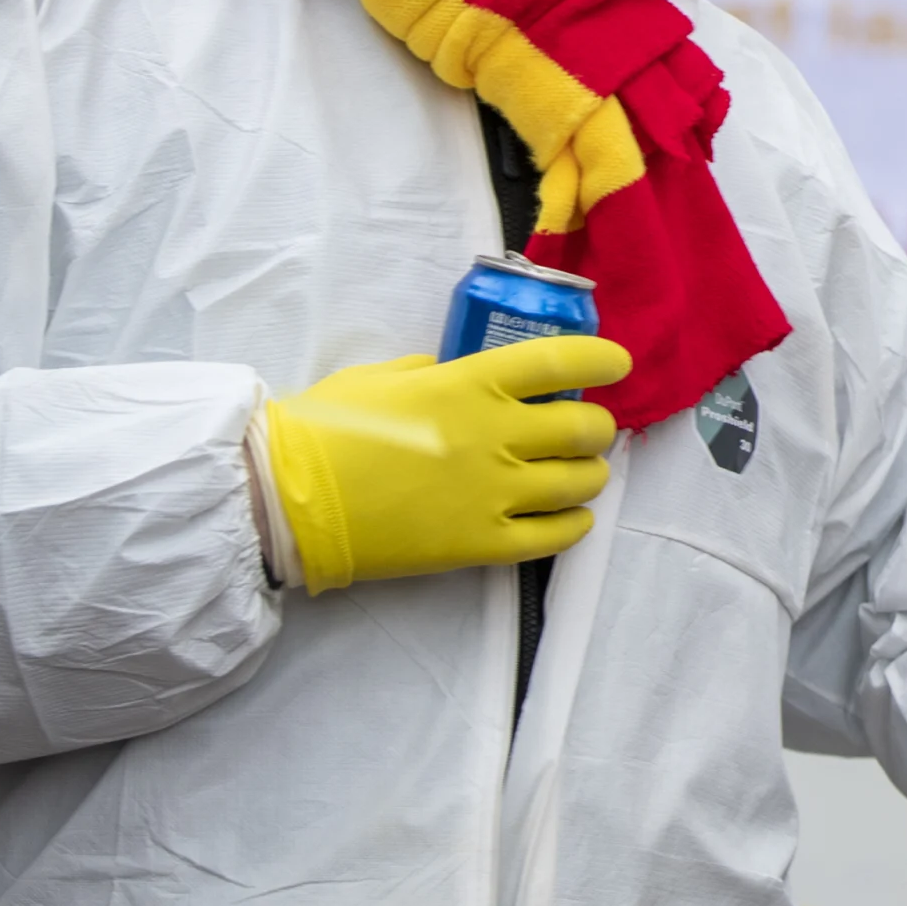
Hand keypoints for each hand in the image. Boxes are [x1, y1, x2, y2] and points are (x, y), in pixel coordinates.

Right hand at [259, 334, 628, 593]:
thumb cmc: (327, 428)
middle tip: (592, 429)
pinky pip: (554, 537)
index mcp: (468, 383)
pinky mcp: (480, 544)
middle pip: (582, 428)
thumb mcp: (385, 376)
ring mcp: (490, 493)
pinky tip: (574, 517)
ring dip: (592, 474)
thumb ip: (435, 372)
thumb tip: (460, 374)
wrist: (289, 499)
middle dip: (599, 427)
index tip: (617, 364)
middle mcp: (491, 435)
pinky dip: (576, 524)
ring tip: (584, 472)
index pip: (559, 362)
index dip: (601, 361)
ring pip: (578, 482)